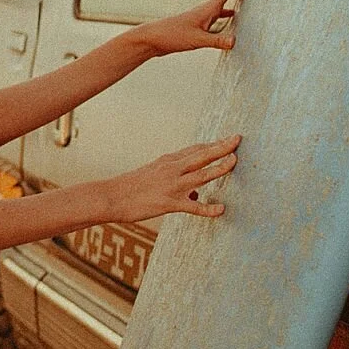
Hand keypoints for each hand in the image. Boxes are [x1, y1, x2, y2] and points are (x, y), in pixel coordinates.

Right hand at [115, 135, 241, 222]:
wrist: (111, 196)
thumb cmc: (131, 188)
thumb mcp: (154, 177)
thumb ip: (177, 182)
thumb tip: (197, 193)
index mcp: (168, 162)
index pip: (196, 150)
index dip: (214, 144)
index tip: (230, 139)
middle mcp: (172, 169)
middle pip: (201, 155)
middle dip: (221, 147)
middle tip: (238, 139)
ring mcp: (171, 185)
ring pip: (200, 175)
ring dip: (218, 168)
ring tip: (235, 162)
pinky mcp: (169, 203)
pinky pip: (192, 206)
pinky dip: (208, 208)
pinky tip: (221, 210)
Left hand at [136, 0, 249, 57]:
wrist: (152, 40)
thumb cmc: (171, 37)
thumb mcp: (196, 40)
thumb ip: (216, 41)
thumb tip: (235, 41)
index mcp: (207, 9)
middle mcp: (205, 9)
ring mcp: (201, 15)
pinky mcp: (197, 24)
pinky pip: (216, 13)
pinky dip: (226, 11)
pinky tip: (232, 15)